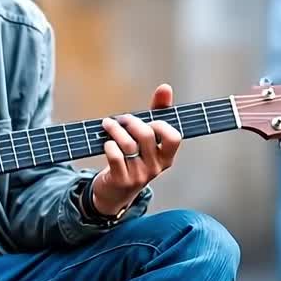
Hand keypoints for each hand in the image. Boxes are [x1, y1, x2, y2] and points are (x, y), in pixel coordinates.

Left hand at [91, 84, 182, 215]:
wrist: (115, 192)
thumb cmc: (134, 158)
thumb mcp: (147, 139)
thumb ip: (158, 113)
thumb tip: (166, 88)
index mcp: (166, 157)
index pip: (174, 137)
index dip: (161, 125)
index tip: (149, 121)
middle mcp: (155, 167)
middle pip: (146, 135)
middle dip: (131, 122)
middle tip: (121, 119)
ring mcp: (139, 175)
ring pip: (128, 144)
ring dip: (114, 129)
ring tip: (107, 124)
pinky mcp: (121, 180)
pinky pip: (115, 156)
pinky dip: (108, 145)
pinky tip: (105, 142)